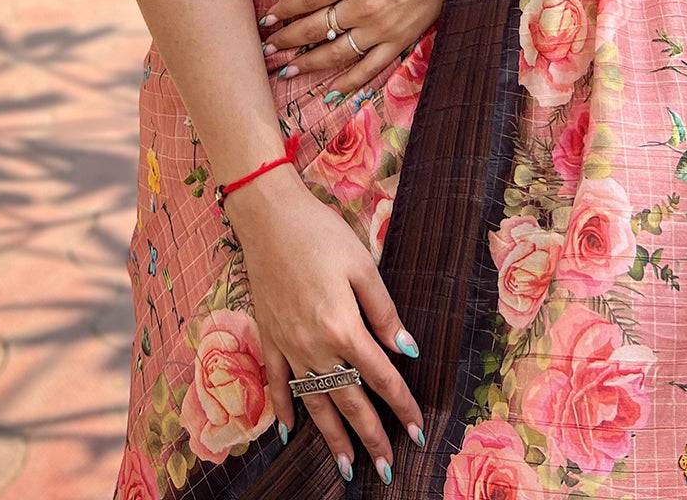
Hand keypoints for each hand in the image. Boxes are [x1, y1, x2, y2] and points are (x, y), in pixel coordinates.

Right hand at [224, 165, 425, 481]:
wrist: (269, 217)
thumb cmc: (321, 234)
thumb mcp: (363, 266)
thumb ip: (385, 312)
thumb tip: (408, 350)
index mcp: (344, 327)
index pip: (380, 377)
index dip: (401, 406)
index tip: (417, 431)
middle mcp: (315, 346)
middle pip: (348, 401)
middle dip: (371, 437)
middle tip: (387, 469)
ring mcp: (288, 345)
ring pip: (314, 402)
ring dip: (332, 437)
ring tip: (347, 468)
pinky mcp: (269, 337)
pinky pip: (277, 383)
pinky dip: (283, 409)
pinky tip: (287, 432)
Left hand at [258, 0, 444, 96]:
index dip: (283, 11)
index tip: (266, 20)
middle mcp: (362, 7)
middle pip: (314, 29)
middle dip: (286, 41)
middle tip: (265, 51)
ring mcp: (382, 28)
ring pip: (336, 54)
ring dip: (308, 65)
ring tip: (286, 72)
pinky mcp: (401, 40)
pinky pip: (370, 68)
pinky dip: (350, 82)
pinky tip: (332, 91)